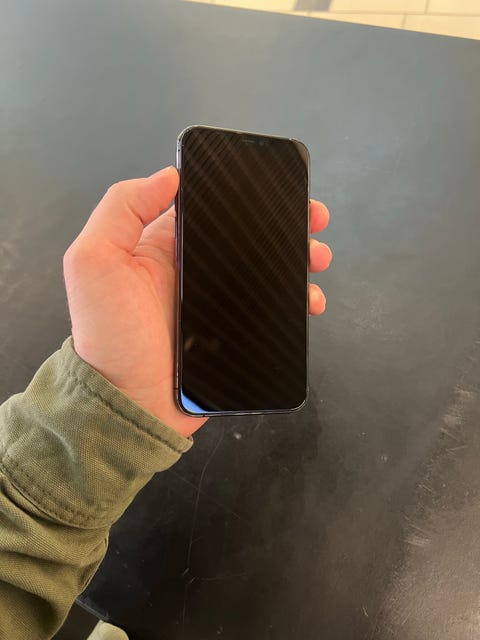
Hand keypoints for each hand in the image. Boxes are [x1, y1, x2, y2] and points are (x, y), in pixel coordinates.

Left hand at [63, 167, 331, 436]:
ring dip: (296, 259)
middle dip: (283, 225)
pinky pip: (271, 310)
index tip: (278, 189)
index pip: (210, 208)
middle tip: (313, 223)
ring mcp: (218, 303)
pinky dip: (295, 302)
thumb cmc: (110, 335)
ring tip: (316, 260)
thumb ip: (121, 209)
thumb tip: (169, 176)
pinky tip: (310, 301)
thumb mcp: (94, 262)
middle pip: (247, 238)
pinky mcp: (235, 332)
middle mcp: (195, 269)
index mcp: (164, 245)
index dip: (243, 195)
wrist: (131, 405)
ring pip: (266, 271)